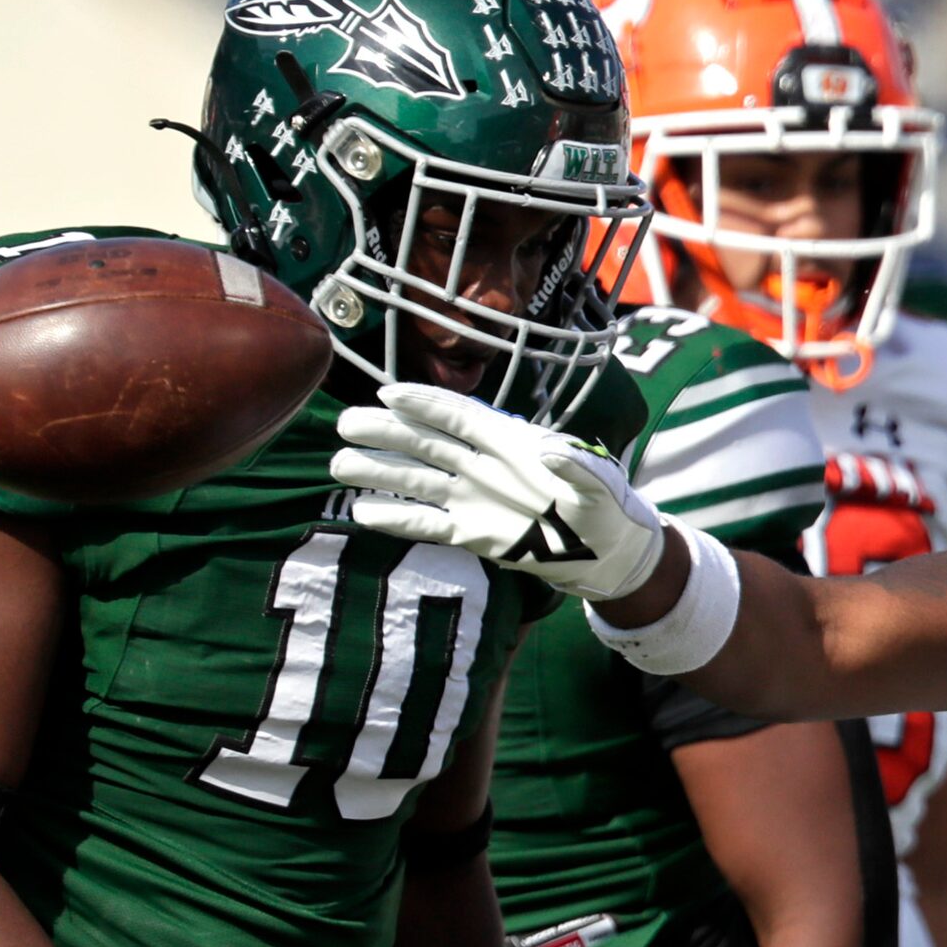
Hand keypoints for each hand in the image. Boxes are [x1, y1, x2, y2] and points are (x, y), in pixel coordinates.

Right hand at [332, 383, 670, 603]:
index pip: (459, 416)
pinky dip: (396, 518)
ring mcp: (472, 497)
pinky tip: (362, 511)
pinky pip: (426, 524)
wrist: (606, 552)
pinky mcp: (470, 532)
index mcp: (509, 441)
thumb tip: (548, 451)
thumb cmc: (606, 507)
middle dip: (386, 432)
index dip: (425, 404)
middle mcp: (482, 464)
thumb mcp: (601, 484)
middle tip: (345, 424)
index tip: (389, 394)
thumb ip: (577, 466)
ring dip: (379, 470)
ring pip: (416, 479)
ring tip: (340, 464)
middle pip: (425, 442)